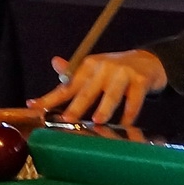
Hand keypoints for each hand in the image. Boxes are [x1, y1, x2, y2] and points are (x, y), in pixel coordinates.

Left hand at [28, 49, 168, 125]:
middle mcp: (104, 67)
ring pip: (112, 95)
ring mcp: (123, 73)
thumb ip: (73, 73)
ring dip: (104, 108)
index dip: (51, 97)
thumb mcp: (94, 69)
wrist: (148, 61)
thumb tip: (54, 63)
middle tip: (67, 119)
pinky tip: (126, 123)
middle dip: (76, 106)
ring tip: (97, 121)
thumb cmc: (115, 70)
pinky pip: (134, 100)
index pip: (67, 85)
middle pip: (88, 91)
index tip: (35, 106)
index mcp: (88, 66)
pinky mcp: (140, 80)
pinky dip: (130, 113)